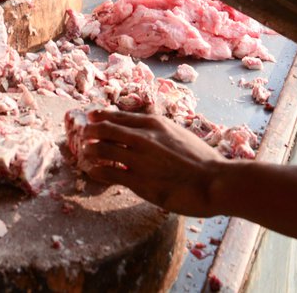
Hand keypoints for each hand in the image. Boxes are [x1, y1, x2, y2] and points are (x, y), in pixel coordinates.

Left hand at [83, 110, 225, 215]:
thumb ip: (160, 132)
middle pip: (106, 129)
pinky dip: (97, 170)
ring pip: (102, 149)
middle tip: (83, 134)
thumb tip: (147, 131)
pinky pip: (108, 173)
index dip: (102, 116)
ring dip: (89, 150)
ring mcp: (139, 159)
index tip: (92, 117)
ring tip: (85, 153)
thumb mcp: (179, 134)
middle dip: (90, 131)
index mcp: (155, 123)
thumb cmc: (202, 160)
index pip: (120, 116)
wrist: (213, 181)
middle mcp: (144, 137)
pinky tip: (93, 171)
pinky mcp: (138, 181)